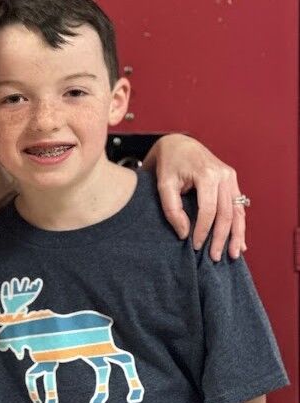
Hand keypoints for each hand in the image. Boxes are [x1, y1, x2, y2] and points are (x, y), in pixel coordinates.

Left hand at [144, 134, 245, 260]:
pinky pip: (239, 206)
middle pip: (227, 214)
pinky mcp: (232, 181)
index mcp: (207, 174)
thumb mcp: (163, 185)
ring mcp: (231, 178)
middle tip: (215, 258)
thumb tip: (184, 233)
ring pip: (238, 212)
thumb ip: (172, 209)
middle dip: (222, 238)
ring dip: (236, 235)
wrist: (178, 144)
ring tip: (232, 254)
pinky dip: (239, 225)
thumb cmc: (169, 164)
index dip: (203, 231)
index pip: (208, 210)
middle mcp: (224, 175)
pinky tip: (239, 242)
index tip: (195, 246)